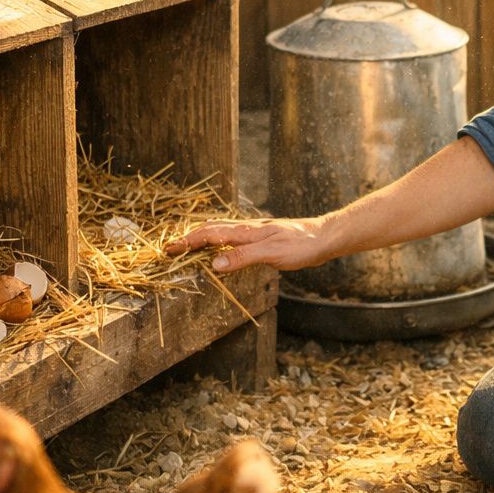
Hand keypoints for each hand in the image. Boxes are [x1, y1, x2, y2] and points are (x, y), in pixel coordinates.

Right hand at [165, 217, 330, 272]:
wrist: (325, 237)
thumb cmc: (302, 245)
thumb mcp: (272, 254)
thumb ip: (243, 257)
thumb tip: (215, 264)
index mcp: (246, 231)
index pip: (209, 234)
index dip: (188, 242)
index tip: (169, 249)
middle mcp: (247, 229)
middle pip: (211, 229)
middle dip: (189, 238)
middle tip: (170, 248)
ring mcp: (255, 232)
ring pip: (221, 232)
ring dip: (201, 238)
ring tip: (187, 246)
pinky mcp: (262, 238)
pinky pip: (233, 238)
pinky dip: (218, 241)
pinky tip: (220, 248)